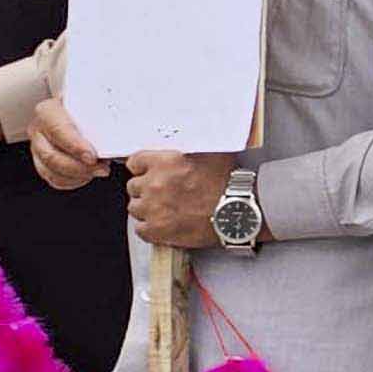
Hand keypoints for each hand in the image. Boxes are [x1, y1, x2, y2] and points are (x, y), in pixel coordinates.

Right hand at [27, 92, 104, 190]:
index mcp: (49, 110)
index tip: (93, 156)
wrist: (82, 111)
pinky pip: (54, 179)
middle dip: (79, 167)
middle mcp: (39, 129)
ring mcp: (38, 147)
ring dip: (78, 175)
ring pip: (50, 170)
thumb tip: (126, 136)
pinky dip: (74, 181)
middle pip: (50, 155)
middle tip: (102, 168)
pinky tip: (88, 174)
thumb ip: (106, 118)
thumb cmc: (88, 107)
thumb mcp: (95, 105)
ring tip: (100, 170)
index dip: (74, 145)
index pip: (57, 128)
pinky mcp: (43, 163)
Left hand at [123, 147, 242, 251]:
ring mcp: (154, 208)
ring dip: (147, 209)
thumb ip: (192, 147)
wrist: (239, 212)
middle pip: (133, 186)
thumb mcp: (213, 153)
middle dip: (146, 189)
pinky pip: (141, 229)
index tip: (149, 173)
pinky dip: (150, 228)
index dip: (144, 168)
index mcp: (165, 162)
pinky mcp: (157, 230)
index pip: (135, 162)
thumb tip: (188, 141)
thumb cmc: (229, 185)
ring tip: (165, 210)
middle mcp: (155, 184)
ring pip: (135, 208)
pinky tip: (163, 225)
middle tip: (163, 194)